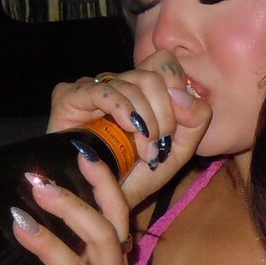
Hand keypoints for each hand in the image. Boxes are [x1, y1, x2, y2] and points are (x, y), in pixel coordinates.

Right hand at [48, 49, 211, 209]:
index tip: (175, 126)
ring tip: (142, 150)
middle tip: (158, 145)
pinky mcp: (69, 97)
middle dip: (164, 114)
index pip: (164, 62)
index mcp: (143, 91)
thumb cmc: (137, 176)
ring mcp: (93, 88)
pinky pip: (102, 90)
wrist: (102, 202)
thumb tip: (181, 94)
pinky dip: (122, 108)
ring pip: (133, 83)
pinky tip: (128, 127)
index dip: (177, 87)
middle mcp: (118, 84)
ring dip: (145, 120)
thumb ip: (195, 120)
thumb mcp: (178, 151)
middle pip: (153, 75)